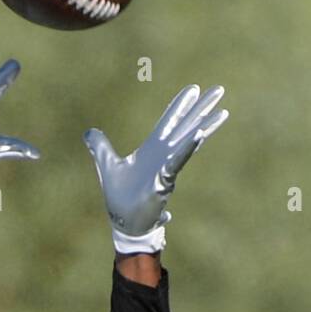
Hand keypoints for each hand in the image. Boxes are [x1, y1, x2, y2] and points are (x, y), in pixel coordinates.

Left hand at [84, 84, 227, 252]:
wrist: (124, 223)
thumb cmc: (120, 198)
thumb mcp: (107, 165)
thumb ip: (100, 147)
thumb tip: (88, 132)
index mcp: (152, 149)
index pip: (169, 121)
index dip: (180, 105)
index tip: (194, 88)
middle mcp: (164, 155)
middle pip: (186, 125)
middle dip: (201, 108)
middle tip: (219, 90)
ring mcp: (167, 166)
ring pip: (189, 141)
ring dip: (205, 125)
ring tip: (222, 110)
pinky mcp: (165, 179)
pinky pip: (178, 161)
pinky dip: (188, 148)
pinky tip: (199, 135)